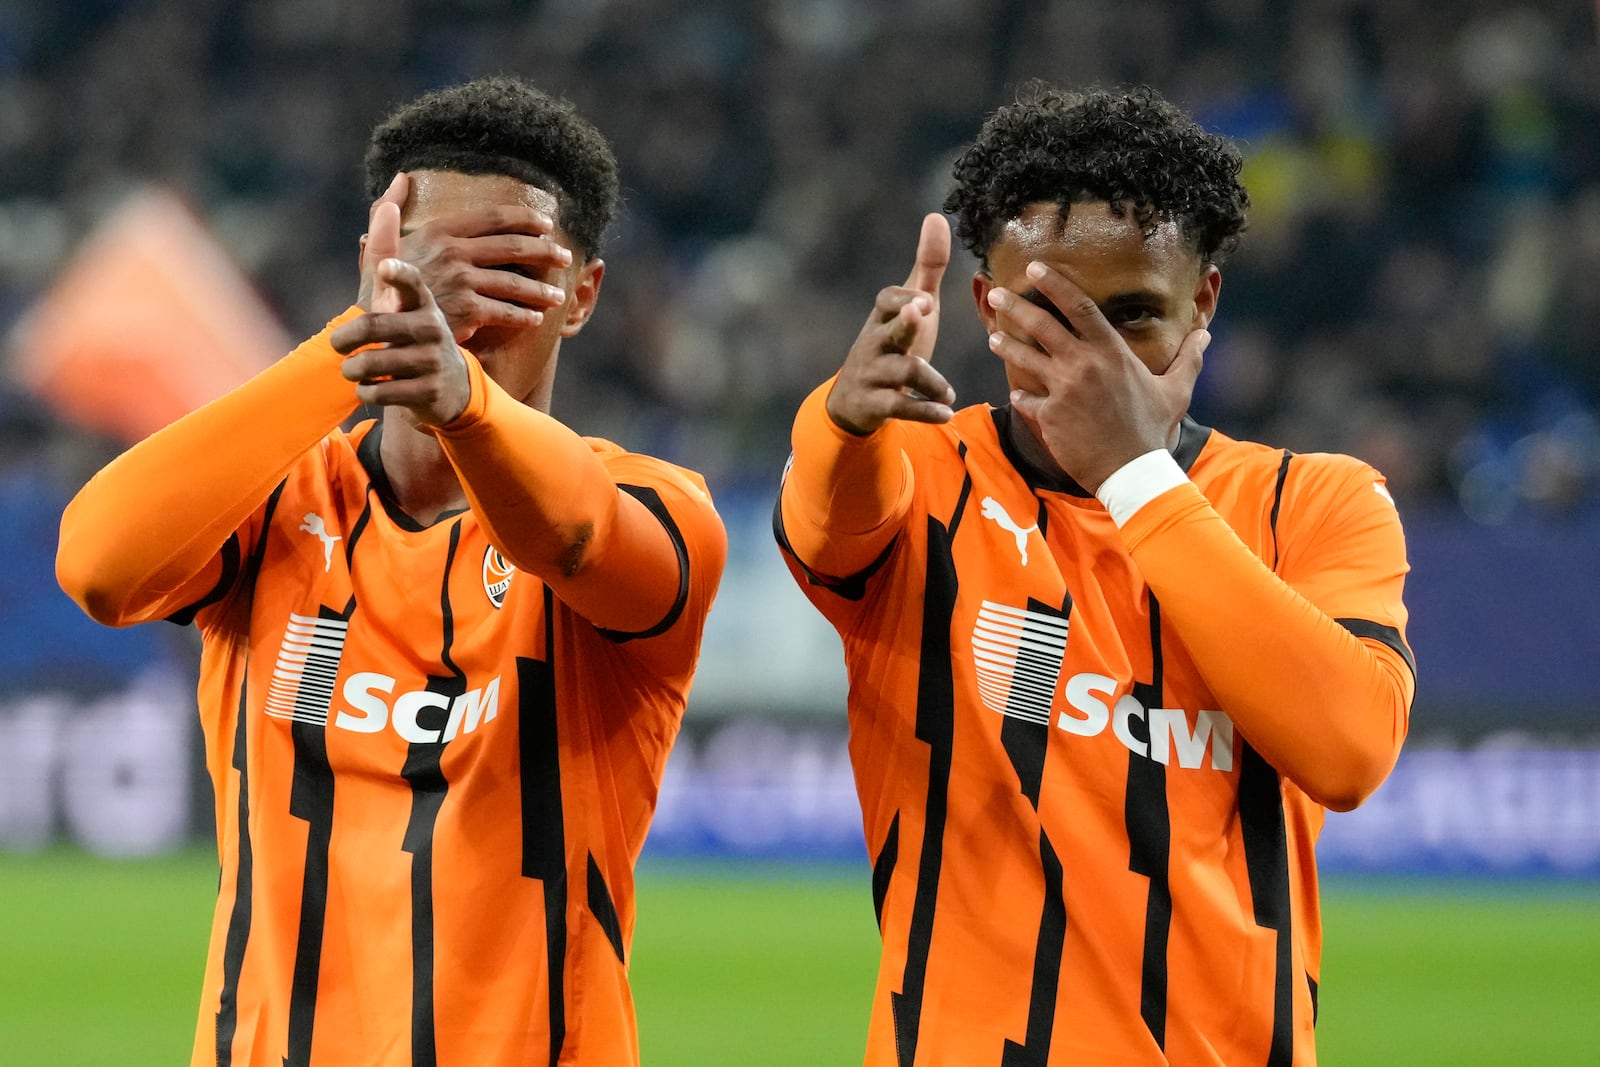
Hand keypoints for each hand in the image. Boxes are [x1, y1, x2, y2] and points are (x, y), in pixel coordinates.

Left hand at [335, 196, 469, 425]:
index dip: (399, 275)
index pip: (411, 283)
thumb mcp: (402, 289)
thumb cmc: (414, 328)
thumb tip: (401, 177)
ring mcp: (432, 362)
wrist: (446, 387)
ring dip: (354, 369)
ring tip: (352, 370)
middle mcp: (432, 328)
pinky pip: (380, 392)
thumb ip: (390, 238)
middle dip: (348, 339)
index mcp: (423, 301)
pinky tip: (370, 390)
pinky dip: (366, 393)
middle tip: (335, 345)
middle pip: (376, 328)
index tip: (386, 268)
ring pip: (374, 364)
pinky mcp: (428, 393)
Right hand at [358, 173, 573, 342]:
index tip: (547, 224)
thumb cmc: (380, 289)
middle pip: (514, 247)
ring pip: (515, 282)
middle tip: (565, 257)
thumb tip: (402, 177)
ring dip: (541, 290)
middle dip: (546, 251)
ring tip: (558, 295)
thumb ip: (390, 209)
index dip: (526, 218)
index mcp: (440, 230)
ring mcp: (461, 281)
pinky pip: (506, 312)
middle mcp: (453, 251)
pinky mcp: (467, 311)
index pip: (495, 217)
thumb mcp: (380, 243)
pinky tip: (536, 319)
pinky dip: (524, 316)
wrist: (376, 329)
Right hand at [825, 213, 955, 434]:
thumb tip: (937, 215)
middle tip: (923, 312)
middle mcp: (875, 342)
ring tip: (948, 392)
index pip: (887, 300)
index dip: (903, 299)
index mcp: (884, 316)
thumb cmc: (893, 343)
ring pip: (901, 373)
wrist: (855, 399)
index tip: (925, 300)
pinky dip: (923, 410)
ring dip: (929, 382)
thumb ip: (927, 266)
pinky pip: (899, 407)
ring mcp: (873, 374)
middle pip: (889, 332)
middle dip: (904, 323)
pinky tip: (946, 412)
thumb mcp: (912, 306)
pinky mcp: (875, 404)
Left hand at [985, 261, 1208, 492]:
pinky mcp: (1049, 416)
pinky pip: (1027, 401)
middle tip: (996, 294)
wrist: (1131, 472)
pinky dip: (1021, 397)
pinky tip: (1016, 395)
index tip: (1034, 267)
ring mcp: (1063, 389)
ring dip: (1006, 345)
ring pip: (1025, 358)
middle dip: (1015, 306)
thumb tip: (1205, 336)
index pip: (1079, 306)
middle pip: (1042, 325)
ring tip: (993, 336)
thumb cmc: (1152, 430)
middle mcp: (1083, 364)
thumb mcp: (1176, 391)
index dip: (1054, 283)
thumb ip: (1187, 359)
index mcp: (1111, 351)